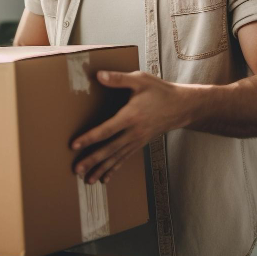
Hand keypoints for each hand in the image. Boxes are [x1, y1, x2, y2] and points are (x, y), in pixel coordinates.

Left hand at [70, 70, 192, 184]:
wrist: (182, 106)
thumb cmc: (159, 91)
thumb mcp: (140, 79)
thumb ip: (118, 78)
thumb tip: (98, 75)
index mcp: (131, 116)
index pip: (107, 130)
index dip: (90, 138)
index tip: (74, 145)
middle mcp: (134, 132)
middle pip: (109, 149)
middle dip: (92, 160)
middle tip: (77, 170)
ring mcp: (138, 140)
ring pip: (117, 157)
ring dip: (101, 169)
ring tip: (88, 180)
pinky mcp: (140, 144)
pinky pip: (125, 158)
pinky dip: (114, 169)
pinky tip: (105, 178)